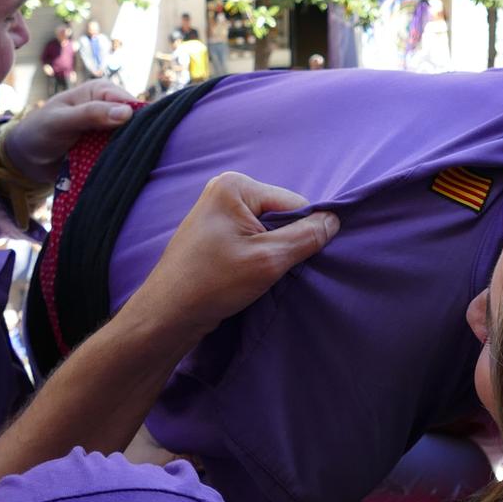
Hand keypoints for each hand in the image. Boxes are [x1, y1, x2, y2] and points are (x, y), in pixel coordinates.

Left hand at [2, 77, 135, 182]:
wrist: (27, 158)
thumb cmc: (39, 131)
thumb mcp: (61, 120)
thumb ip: (91, 114)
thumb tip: (127, 112)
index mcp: (102, 91)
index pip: (131, 104)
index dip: (138, 122)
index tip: (137, 141)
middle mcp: (110, 107)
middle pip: (137, 123)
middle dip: (136, 139)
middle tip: (132, 158)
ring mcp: (111, 129)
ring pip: (133, 141)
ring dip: (129, 153)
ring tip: (127, 166)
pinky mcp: (109, 147)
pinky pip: (124, 154)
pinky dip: (123, 161)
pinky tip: (123, 170)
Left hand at [130, 173, 338, 334]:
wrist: (167, 315)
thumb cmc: (213, 284)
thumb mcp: (269, 260)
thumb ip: (306, 236)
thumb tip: (334, 219)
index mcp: (235, 186)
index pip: (294, 204)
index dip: (301, 234)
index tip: (287, 261)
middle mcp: (224, 191)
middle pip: (281, 215)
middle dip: (284, 243)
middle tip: (268, 270)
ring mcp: (217, 212)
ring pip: (268, 230)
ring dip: (271, 253)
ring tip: (253, 274)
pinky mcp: (214, 234)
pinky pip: (251, 239)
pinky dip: (257, 257)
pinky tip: (245, 276)